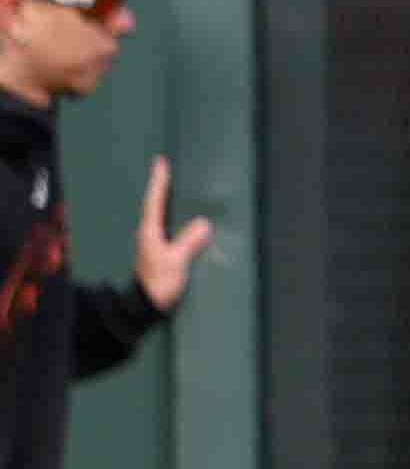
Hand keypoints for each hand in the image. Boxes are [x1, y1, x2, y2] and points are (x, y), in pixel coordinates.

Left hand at [136, 158, 214, 311]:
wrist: (146, 306)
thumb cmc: (159, 282)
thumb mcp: (175, 261)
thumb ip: (189, 242)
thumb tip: (204, 223)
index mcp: (150, 231)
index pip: (155, 201)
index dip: (159, 181)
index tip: (161, 162)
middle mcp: (149, 234)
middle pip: (156, 204)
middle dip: (161, 187)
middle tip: (168, 169)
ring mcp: (154, 243)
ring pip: (161, 216)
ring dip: (167, 202)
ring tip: (177, 188)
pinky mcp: (161, 252)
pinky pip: (169, 228)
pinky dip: (174, 217)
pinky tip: (183, 219)